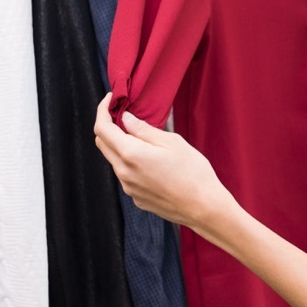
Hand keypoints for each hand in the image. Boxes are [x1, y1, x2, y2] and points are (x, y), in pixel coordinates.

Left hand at [93, 95, 236, 234]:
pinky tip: (153, 162)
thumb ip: (144, 130)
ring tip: (145, 139)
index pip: (102, 129)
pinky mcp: (136, 198)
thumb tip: (126, 119)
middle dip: (108, 127)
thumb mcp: (172, 142)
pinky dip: (132, 163)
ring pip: (114, 160)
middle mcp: (123, 172)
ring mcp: (128, 188)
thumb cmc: (193, 172)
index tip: (111, 100)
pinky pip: (126, 175)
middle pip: (102, 144)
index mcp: (131, 154)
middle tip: (125, 116)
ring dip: (121, 146)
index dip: (103, 111)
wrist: (203, 207)